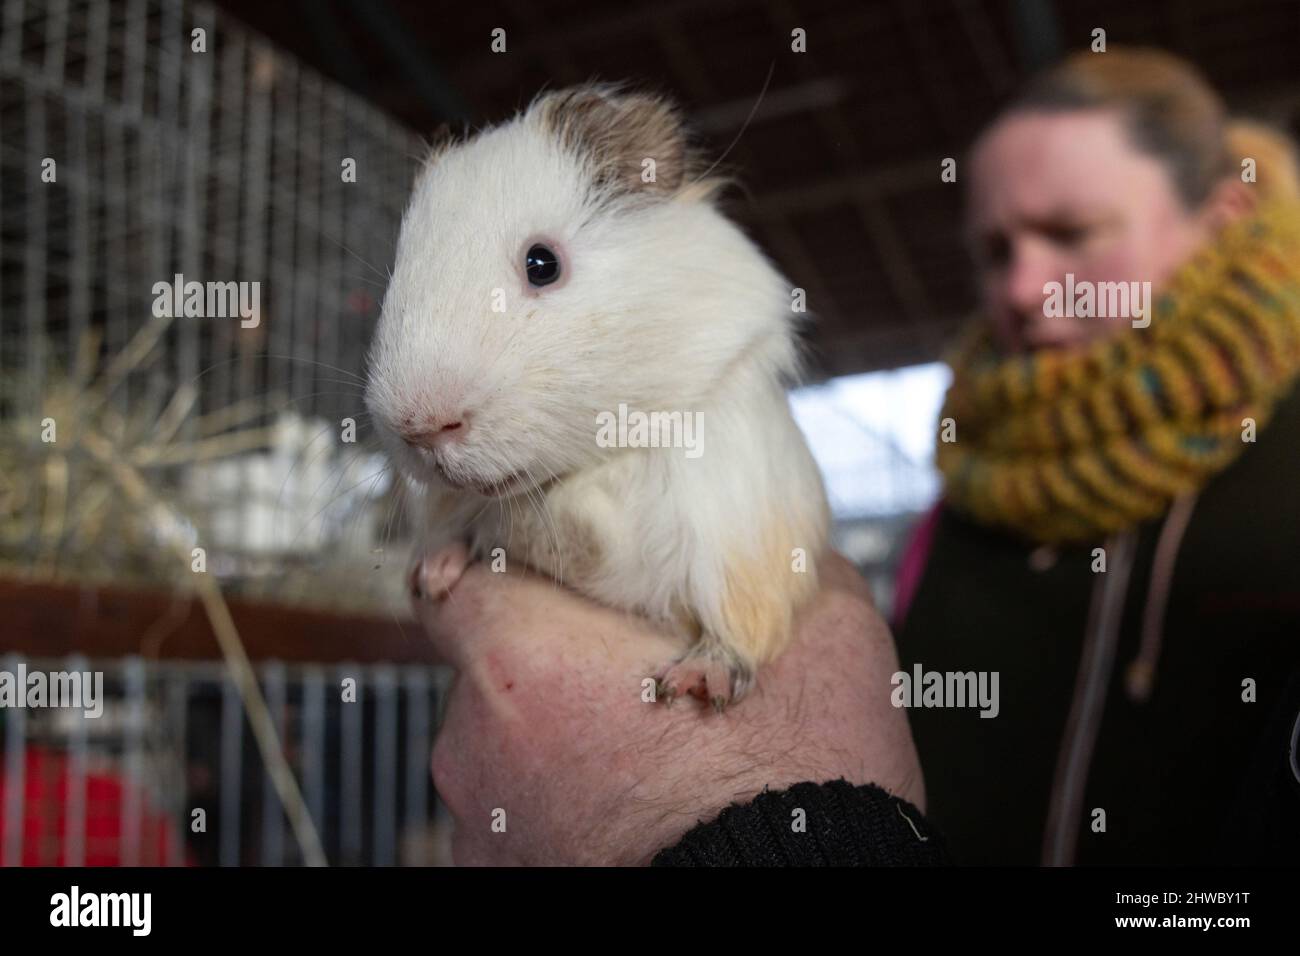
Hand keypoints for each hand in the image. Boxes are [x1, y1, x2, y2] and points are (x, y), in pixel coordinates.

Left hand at [413, 547, 924, 864]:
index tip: (548, 584)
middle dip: (548, 666)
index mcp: (519, 655)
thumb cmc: (800, 773)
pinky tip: (631, 814)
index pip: (456, 580)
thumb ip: (763, 559)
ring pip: (505, 749)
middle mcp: (475, 741)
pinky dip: (562, 810)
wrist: (806, 886)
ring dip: (555, 742)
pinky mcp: (505, 878)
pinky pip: (521, 819)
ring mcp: (484, 825)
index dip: (505, 575)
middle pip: (487, 669)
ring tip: (640, 760)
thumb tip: (763, 536)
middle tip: (628, 679)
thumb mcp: (817, 623)